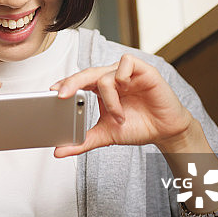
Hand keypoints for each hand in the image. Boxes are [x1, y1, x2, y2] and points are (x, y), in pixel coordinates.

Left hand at [50, 54, 193, 156]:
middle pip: (86, 72)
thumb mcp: (106, 135)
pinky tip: (127, 96)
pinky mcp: (143, 70)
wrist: (166, 131)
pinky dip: (122, 81)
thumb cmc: (138, 127)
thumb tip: (59, 152)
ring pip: (105, 75)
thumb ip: (82, 141)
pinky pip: (125, 64)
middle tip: (61, 95)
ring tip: (119, 117)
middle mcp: (112, 77)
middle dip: (71, 83)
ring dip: (109, 100)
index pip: (79, 81)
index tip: (51, 92)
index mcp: (101, 88)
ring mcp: (127, 73)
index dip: (65, 83)